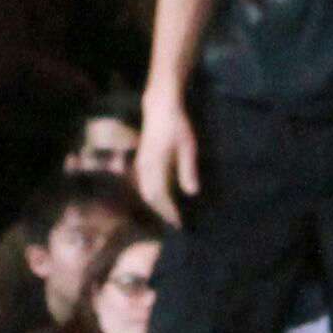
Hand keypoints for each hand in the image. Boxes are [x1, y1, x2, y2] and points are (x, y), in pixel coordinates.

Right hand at [135, 96, 201, 224]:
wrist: (160, 108)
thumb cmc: (177, 126)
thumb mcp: (188, 147)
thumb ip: (188, 170)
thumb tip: (191, 193)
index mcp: (156, 165)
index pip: (160, 196)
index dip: (169, 212)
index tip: (179, 224)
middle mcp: (145, 167)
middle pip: (150, 197)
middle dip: (162, 212)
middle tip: (176, 224)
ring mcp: (140, 164)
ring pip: (145, 191)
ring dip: (156, 205)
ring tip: (169, 214)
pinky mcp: (141, 161)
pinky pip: (143, 184)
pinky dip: (152, 195)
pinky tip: (162, 198)